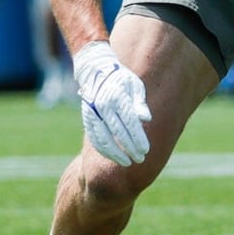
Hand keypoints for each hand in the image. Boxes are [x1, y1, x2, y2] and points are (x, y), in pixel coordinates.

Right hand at [73, 41, 150, 165]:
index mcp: (117, 96)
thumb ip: (139, 103)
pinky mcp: (87, 119)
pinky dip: (104, 151)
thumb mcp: (134, 85)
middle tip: (140, 159)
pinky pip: (95, 139)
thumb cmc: (120, 79)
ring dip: (116, 154)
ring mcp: (93, 113)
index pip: (130, 123)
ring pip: (104, 140)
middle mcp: (103, 106)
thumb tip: (147, 119)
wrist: (95, 71)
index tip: (146, 150)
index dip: (138, 139)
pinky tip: (114, 156)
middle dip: (130, 149)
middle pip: (118, 134)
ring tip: (127, 162)